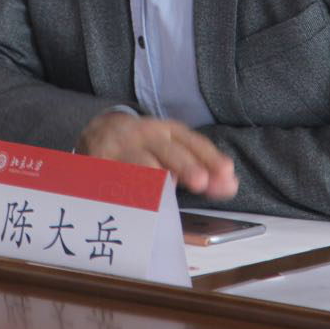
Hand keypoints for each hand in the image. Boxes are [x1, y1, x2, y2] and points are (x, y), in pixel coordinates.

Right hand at [77, 112, 237, 199]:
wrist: (100, 130)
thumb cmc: (146, 146)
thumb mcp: (173, 149)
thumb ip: (202, 166)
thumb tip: (230, 184)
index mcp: (168, 131)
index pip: (193, 143)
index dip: (211, 158)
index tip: (227, 173)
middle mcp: (147, 135)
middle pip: (169, 150)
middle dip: (186, 166)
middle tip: (200, 181)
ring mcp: (124, 147)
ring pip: (140, 161)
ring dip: (156, 176)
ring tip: (169, 189)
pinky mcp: (102, 161)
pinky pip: (115, 175)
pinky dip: (127, 187)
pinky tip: (137, 198)